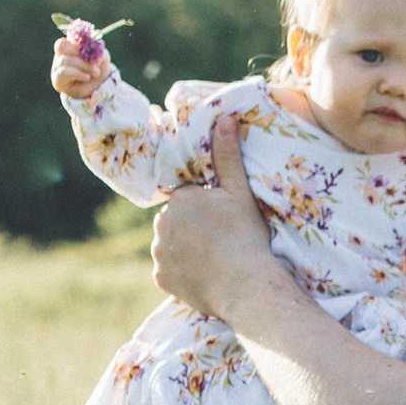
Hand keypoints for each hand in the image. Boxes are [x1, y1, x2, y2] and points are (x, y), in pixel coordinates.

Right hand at [51, 21, 109, 101]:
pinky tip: (87, 77)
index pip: (63, 41)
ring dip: (83, 65)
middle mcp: (60, 57)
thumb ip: (96, 49)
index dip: (76, 43)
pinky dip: (77, 73)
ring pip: (64, 60)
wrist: (99, 88)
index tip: (91, 49)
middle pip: (63, 48)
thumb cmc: (98, 69)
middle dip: (81, 54)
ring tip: (95, 72)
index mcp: (68, 49)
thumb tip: (90, 48)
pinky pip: (63, 72)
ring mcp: (57, 69)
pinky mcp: (58, 81)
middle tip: (97, 63)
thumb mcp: (101, 56)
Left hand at [150, 110, 303, 328]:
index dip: (204, 206)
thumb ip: (228, 156)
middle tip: (219, 238)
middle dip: (190, 225)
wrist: (245, 286)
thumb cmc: (246, 237)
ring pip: (169, 243)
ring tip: (212, 258)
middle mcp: (162, 222)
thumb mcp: (240, 193)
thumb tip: (225, 118)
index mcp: (181, 198)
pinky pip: (168, 269)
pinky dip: (180, 271)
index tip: (221, 219)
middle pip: (175, 219)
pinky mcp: (161, 277)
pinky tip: (202, 273)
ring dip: (183, 247)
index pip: (186, 197)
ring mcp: (159, 252)